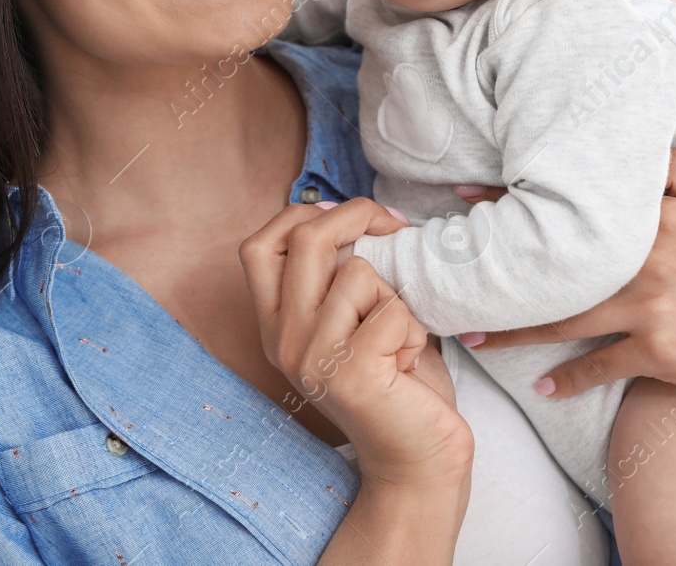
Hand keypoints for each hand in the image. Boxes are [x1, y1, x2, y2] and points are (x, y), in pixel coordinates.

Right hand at [240, 197, 472, 489]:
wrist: (417, 461)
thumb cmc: (397, 384)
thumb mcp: (354, 320)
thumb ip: (341, 275)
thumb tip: (360, 216)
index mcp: (276, 325)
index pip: (258, 246)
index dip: (302, 214)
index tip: (350, 217)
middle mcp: (282, 340)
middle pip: (305, 240)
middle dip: (358, 218)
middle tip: (393, 230)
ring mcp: (311, 357)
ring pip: (357, 273)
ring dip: (394, 296)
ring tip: (398, 338)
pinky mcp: (350, 373)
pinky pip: (391, 311)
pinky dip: (414, 329)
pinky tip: (407, 364)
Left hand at [456, 150, 675, 413]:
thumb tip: (637, 134)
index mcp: (657, 215)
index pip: (571, 201)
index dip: (513, 195)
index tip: (461, 192)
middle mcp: (648, 256)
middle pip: (555, 260)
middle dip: (497, 262)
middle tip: (446, 267)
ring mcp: (652, 306)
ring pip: (564, 318)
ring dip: (513, 331)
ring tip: (470, 337)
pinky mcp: (659, 352)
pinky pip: (600, 364)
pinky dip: (568, 379)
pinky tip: (540, 387)